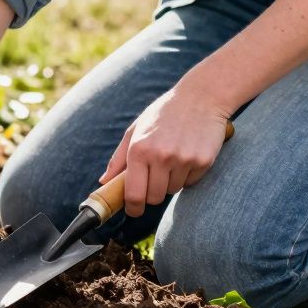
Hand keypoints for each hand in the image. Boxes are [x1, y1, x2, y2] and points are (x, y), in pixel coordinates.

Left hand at [100, 86, 231, 217]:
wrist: (202, 97)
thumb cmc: (163, 114)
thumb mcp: (135, 130)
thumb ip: (119, 159)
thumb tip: (104, 182)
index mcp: (139, 150)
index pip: (134, 195)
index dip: (133, 208)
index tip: (133, 210)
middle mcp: (161, 156)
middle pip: (154, 198)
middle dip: (152, 193)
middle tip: (154, 178)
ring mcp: (183, 159)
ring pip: (173, 190)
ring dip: (170, 181)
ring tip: (172, 158)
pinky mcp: (203, 161)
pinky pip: (191, 182)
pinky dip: (187, 175)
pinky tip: (187, 154)